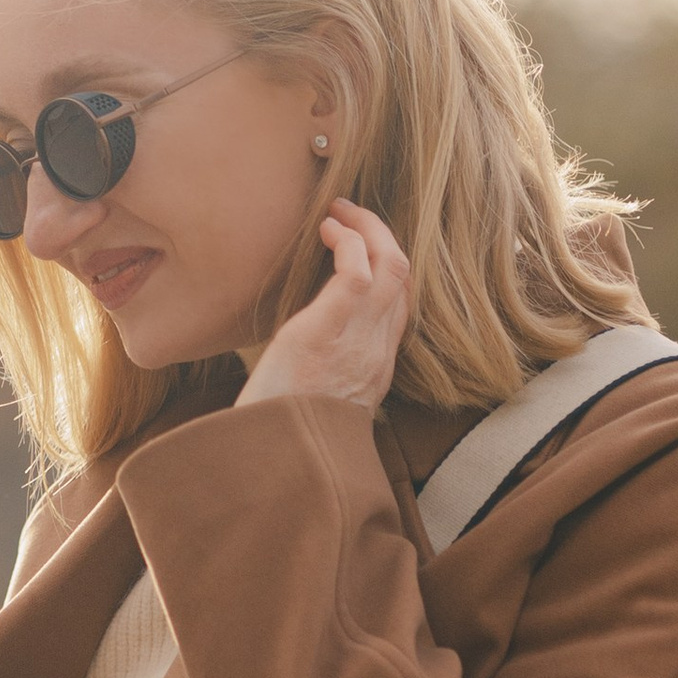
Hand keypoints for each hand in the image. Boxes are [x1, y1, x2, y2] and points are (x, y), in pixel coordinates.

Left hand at [237, 201, 410, 414]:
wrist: (273, 464)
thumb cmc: (282, 434)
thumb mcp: (316, 404)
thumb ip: (327, 376)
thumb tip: (307, 357)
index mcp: (375, 369)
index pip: (400, 304)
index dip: (386, 265)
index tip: (362, 245)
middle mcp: (376, 353)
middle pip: (403, 278)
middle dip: (381, 236)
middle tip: (352, 214)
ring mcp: (357, 341)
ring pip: (390, 266)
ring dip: (366, 229)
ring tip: (339, 212)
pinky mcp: (326, 332)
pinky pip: (356, 273)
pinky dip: (348, 241)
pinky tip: (327, 230)